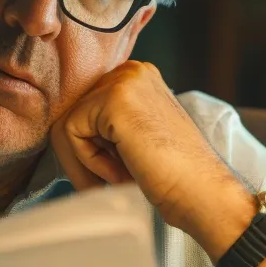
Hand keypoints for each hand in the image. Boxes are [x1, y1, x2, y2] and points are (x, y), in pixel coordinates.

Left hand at [49, 61, 252, 254]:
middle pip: (72, 115)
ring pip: (67, 125)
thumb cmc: (173, 178)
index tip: (115, 174)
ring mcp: (123, 81)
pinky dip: (88, 163)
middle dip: (85, 156)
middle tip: (115, 179)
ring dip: (86, 162)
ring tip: (121, 177)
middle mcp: (131, 71)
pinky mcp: (113, 99)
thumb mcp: (134, 139)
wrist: (204, 196)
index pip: (86, 110)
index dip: (92, 150)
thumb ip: (105, 127)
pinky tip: (121, 172)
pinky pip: (69, 133)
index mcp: (137, 78)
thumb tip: (61, 132)